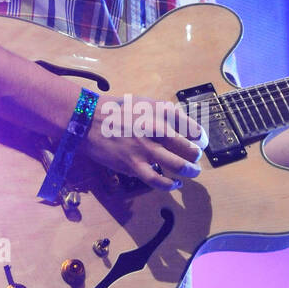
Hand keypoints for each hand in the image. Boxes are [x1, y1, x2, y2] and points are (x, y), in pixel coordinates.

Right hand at [80, 94, 207, 190]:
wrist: (87, 121)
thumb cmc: (117, 110)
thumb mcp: (145, 102)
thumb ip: (165, 114)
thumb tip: (184, 128)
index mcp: (162, 111)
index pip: (193, 128)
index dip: (201, 139)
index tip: (201, 143)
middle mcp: (157, 129)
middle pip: (190, 148)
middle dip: (196, 156)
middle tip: (196, 159)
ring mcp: (145, 149)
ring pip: (178, 166)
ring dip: (190, 171)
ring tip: (192, 172)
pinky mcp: (133, 165)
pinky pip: (157, 180)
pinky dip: (169, 184)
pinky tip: (174, 183)